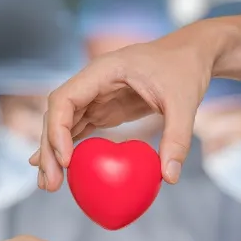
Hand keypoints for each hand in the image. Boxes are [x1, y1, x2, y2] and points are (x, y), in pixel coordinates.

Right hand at [30, 21, 225, 190]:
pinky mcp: (102, 109)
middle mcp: (91, 83)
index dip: (58, 128)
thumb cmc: (185, 70)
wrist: (191, 55)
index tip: (67, 160)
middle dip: (49, 149)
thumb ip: (177, 137)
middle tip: (51, 184)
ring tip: (50, 185)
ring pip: (62, 124)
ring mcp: (94, 96)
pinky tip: (61, 171)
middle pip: (56, 115)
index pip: (65, 98)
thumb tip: (169, 177)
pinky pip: (78, 130)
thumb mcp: (185, 102)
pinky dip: (68, 150)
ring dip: (54, 153)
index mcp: (103, 70)